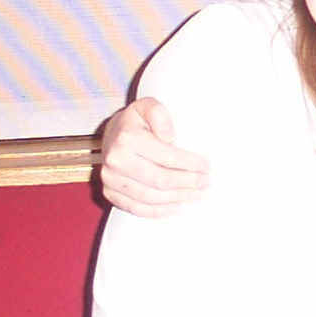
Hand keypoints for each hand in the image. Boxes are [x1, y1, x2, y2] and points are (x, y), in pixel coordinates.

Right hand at [100, 97, 209, 216]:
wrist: (111, 134)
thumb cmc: (135, 121)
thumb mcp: (147, 105)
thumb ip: (159, 113)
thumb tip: (170, 137)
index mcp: (128, 138)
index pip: (167, 157)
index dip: (190, 164)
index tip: (206, 166)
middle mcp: (116, 160)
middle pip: (160, 180)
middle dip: (187, 183)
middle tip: (205, 183)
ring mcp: (110, 179)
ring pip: (150, 197)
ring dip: (177, 199)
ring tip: (196, 195)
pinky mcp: (109, 193)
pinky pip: (136, 208)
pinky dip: (158, 211)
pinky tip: (176, 207)